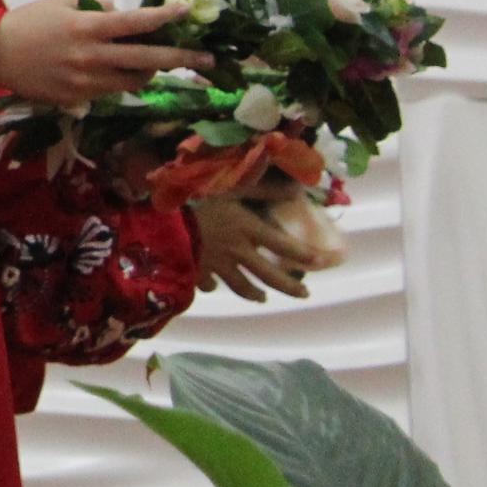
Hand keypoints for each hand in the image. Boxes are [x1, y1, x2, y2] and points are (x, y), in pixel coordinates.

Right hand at [0, 0, 205, 106]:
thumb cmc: (27, 22)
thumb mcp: (60, 3)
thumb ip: (94, 6)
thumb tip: (121, 11)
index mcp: (87, 27)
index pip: (136, 22)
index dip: (165, 16)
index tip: (187, 10)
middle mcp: (92, 56)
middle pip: (147, 59)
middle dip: (181, 57)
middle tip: (208, 58)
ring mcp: (87, 81)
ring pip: (134, 81)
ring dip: (151, 73)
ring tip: (158, 66)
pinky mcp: (79, 99)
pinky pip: (111, 90)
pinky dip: (119, 80)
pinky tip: (116, 73)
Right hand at [192, 196, 317, 302]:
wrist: (166, 226)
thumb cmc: (199, 201)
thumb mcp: (232, 189)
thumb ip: (262, 189)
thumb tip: (295, 188)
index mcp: (249, 230)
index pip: (283, 245)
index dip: (303, 254)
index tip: (320, 261)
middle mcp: (240, 252)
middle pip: (269, 274)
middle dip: (289, 286)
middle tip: (304, 294)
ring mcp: (219, 266)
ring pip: (242, 286)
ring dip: (255, 294)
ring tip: (263, 299)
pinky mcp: (198, 272)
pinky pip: (209, 283)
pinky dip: (213, 285)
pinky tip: (214, 287)